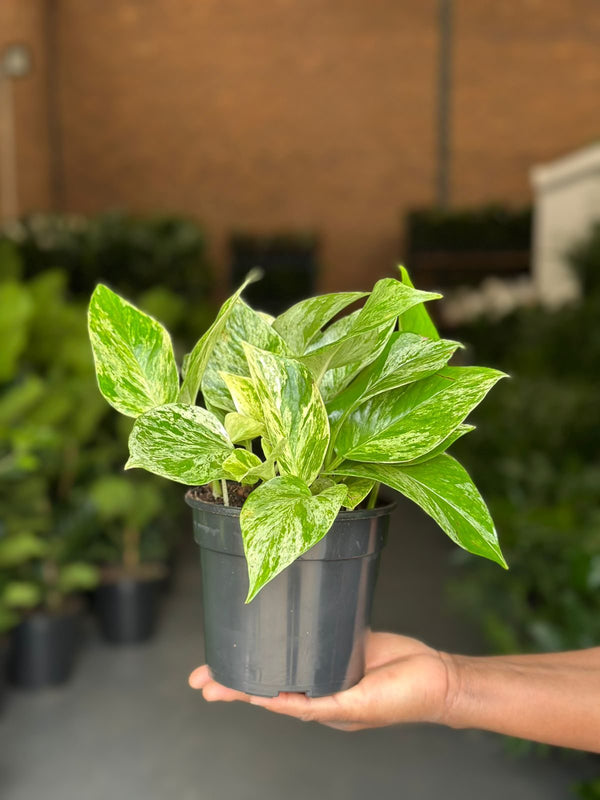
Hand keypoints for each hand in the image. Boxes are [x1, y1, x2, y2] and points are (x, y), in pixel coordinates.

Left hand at [188, 631, 451, 730]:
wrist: (437, 675)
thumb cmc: (402, 698)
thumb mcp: (357, 708)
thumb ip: (320, 707)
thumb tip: (280, 705)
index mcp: (320, 707)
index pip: (270, 699)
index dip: (239, 693)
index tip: (209, 688)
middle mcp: (320, 685)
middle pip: (270, 679)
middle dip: (234, 678)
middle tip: (199, 675)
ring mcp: (330, 661)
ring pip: (286, 655)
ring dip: (257, 654)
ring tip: (225, 651)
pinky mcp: (343, 638)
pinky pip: (311, 634)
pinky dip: (289, 632)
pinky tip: (271, 625)